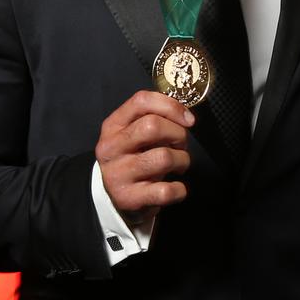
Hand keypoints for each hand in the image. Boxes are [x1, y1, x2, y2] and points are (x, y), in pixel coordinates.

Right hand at [95, 90, 194, 223]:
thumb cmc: (134, 157)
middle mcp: (111, 148)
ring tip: (179, 165)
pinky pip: (166, 190)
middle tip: (180, 145)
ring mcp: (118, 174)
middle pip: (153, 126)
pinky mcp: (128, 198)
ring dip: (182, 160)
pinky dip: (179, 189)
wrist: (115, 197)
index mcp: (113, 126)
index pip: (141, 101)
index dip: (171, 106)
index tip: (188, 120)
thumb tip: (186, 117)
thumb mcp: (134, 134)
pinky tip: (175, 187)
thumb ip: (153, 117)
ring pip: (164, 157)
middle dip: (178, 134)